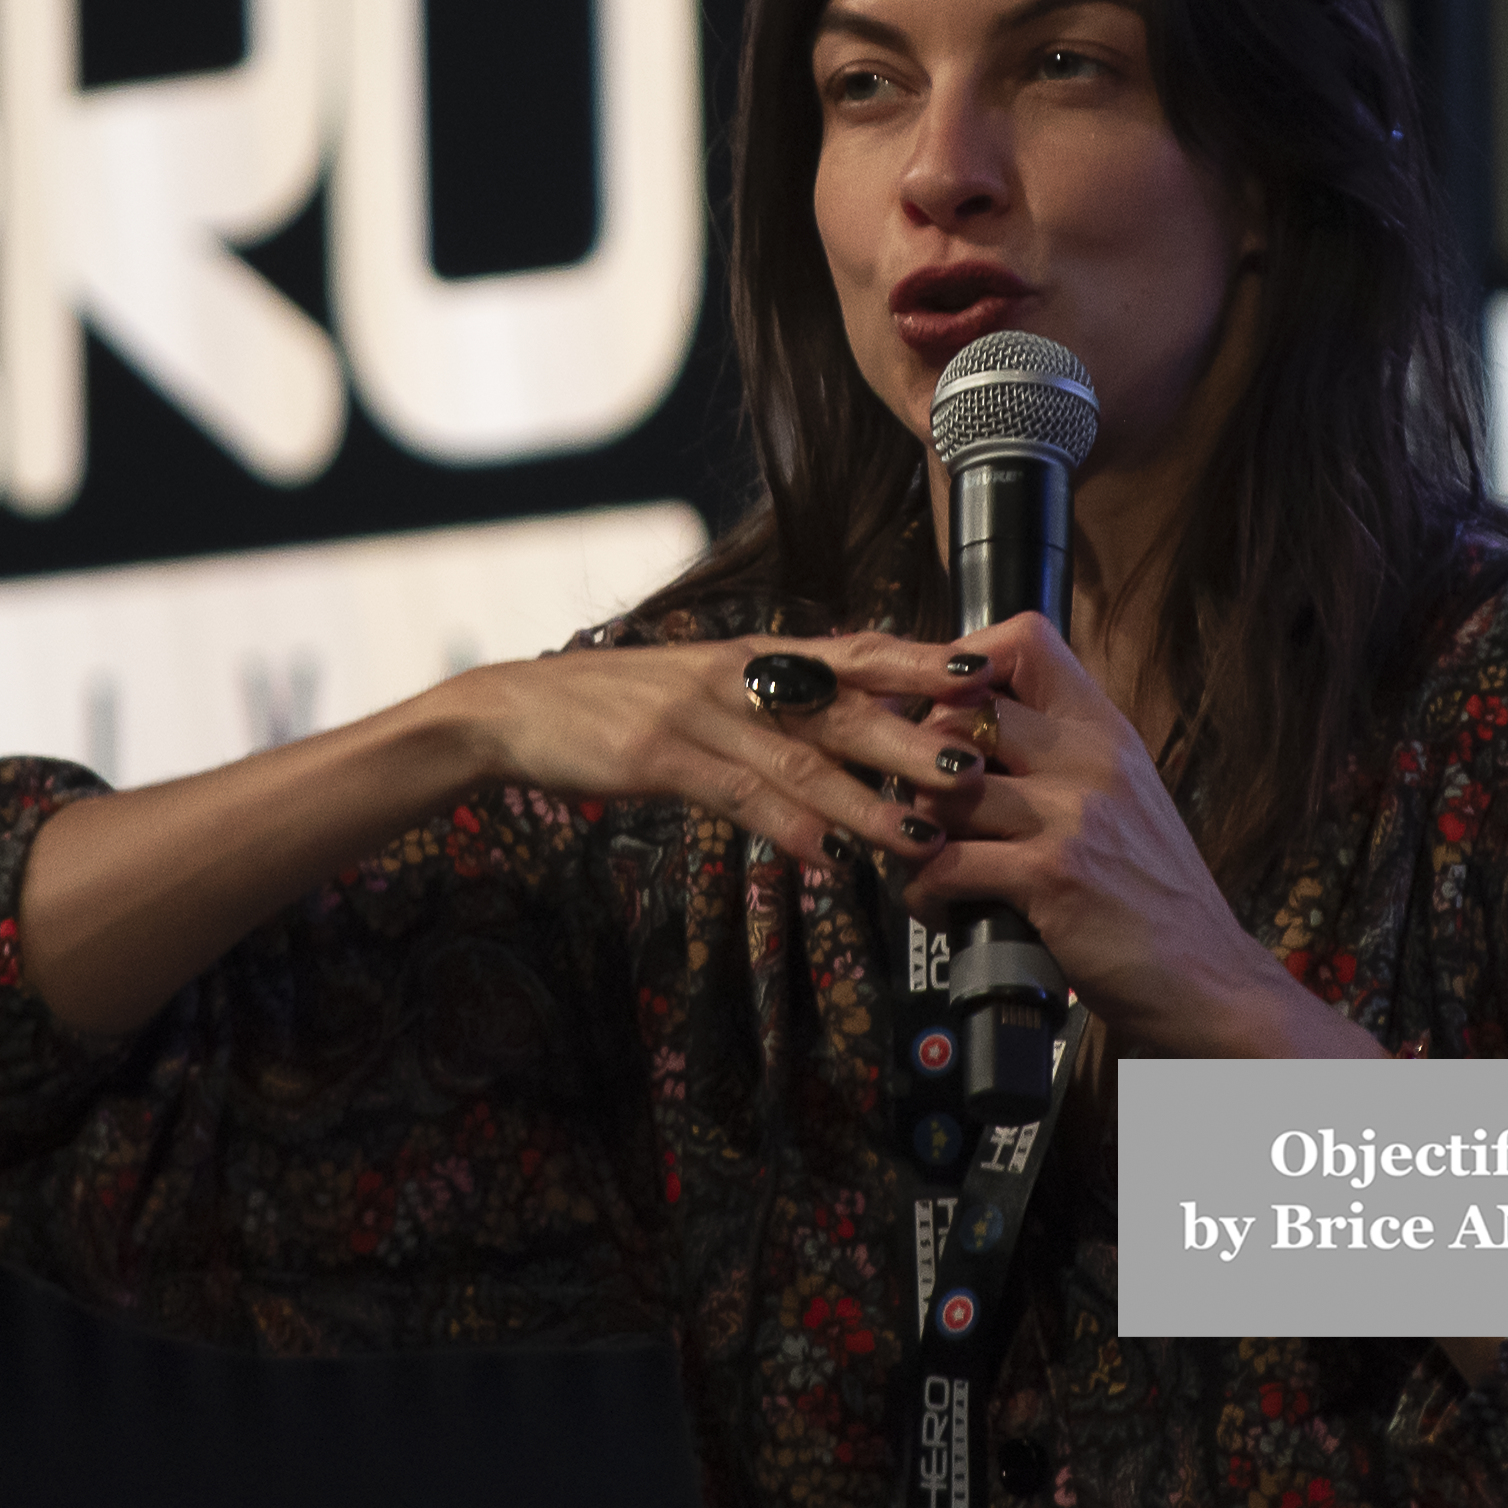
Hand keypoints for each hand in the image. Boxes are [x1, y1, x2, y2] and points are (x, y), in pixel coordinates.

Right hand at [447, 632, 992, 868]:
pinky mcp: (661, 754)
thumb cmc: (620, 705)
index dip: (925, 662)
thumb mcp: (708, 692)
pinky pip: (735, 793)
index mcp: (759, 657)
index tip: (989, 675)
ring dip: (867, 801)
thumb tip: (849, 737)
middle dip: (919, 737)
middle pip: (848, 706)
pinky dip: (783, 826)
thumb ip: (777, 709)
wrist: (518, 709)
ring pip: (802, 760)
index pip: (859, 652)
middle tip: (984, 766)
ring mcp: (701, 713)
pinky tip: (822, 855)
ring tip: (921, 837)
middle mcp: (741, 676)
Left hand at [900, 613, 1384, 1060]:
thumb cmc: (1155, 893)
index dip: (964, 663)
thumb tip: (977, 727)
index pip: (1025, 640)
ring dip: (914, 833)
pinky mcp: (1050, 877)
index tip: (945, 712)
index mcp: (1105, 730)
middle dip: (918, 763)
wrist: (1207, 976)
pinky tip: (941, 907)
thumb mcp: (1125, 795)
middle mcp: (1089, 759)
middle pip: (958, 716)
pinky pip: (944, 864)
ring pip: (940, 791)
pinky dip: (924, 891)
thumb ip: (1062, 754)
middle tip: (923, 805)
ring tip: (926, 862)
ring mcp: (1071, 816)